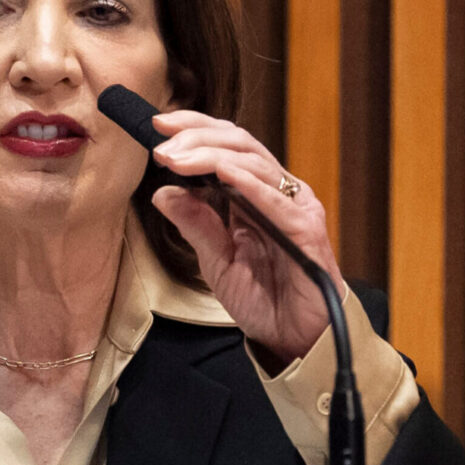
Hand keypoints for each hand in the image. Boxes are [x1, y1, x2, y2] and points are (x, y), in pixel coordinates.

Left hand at [145, 110, 342, 367]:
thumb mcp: (217, 259)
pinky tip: (220, 172)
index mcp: (258, 194)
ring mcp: (294, 207)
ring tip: (176, 158)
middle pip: (240, 143)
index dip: (195, 129)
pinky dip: (246, 181)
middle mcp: (278, 193)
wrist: (296, 339)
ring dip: (211, 155)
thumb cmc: (264, 299)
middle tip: (162, 140)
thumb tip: (162, 191)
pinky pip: (274, 199)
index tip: (157, 126)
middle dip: (198, 134)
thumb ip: (196, 224)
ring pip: (254, 162)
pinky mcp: (306, 228)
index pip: (227, 146)